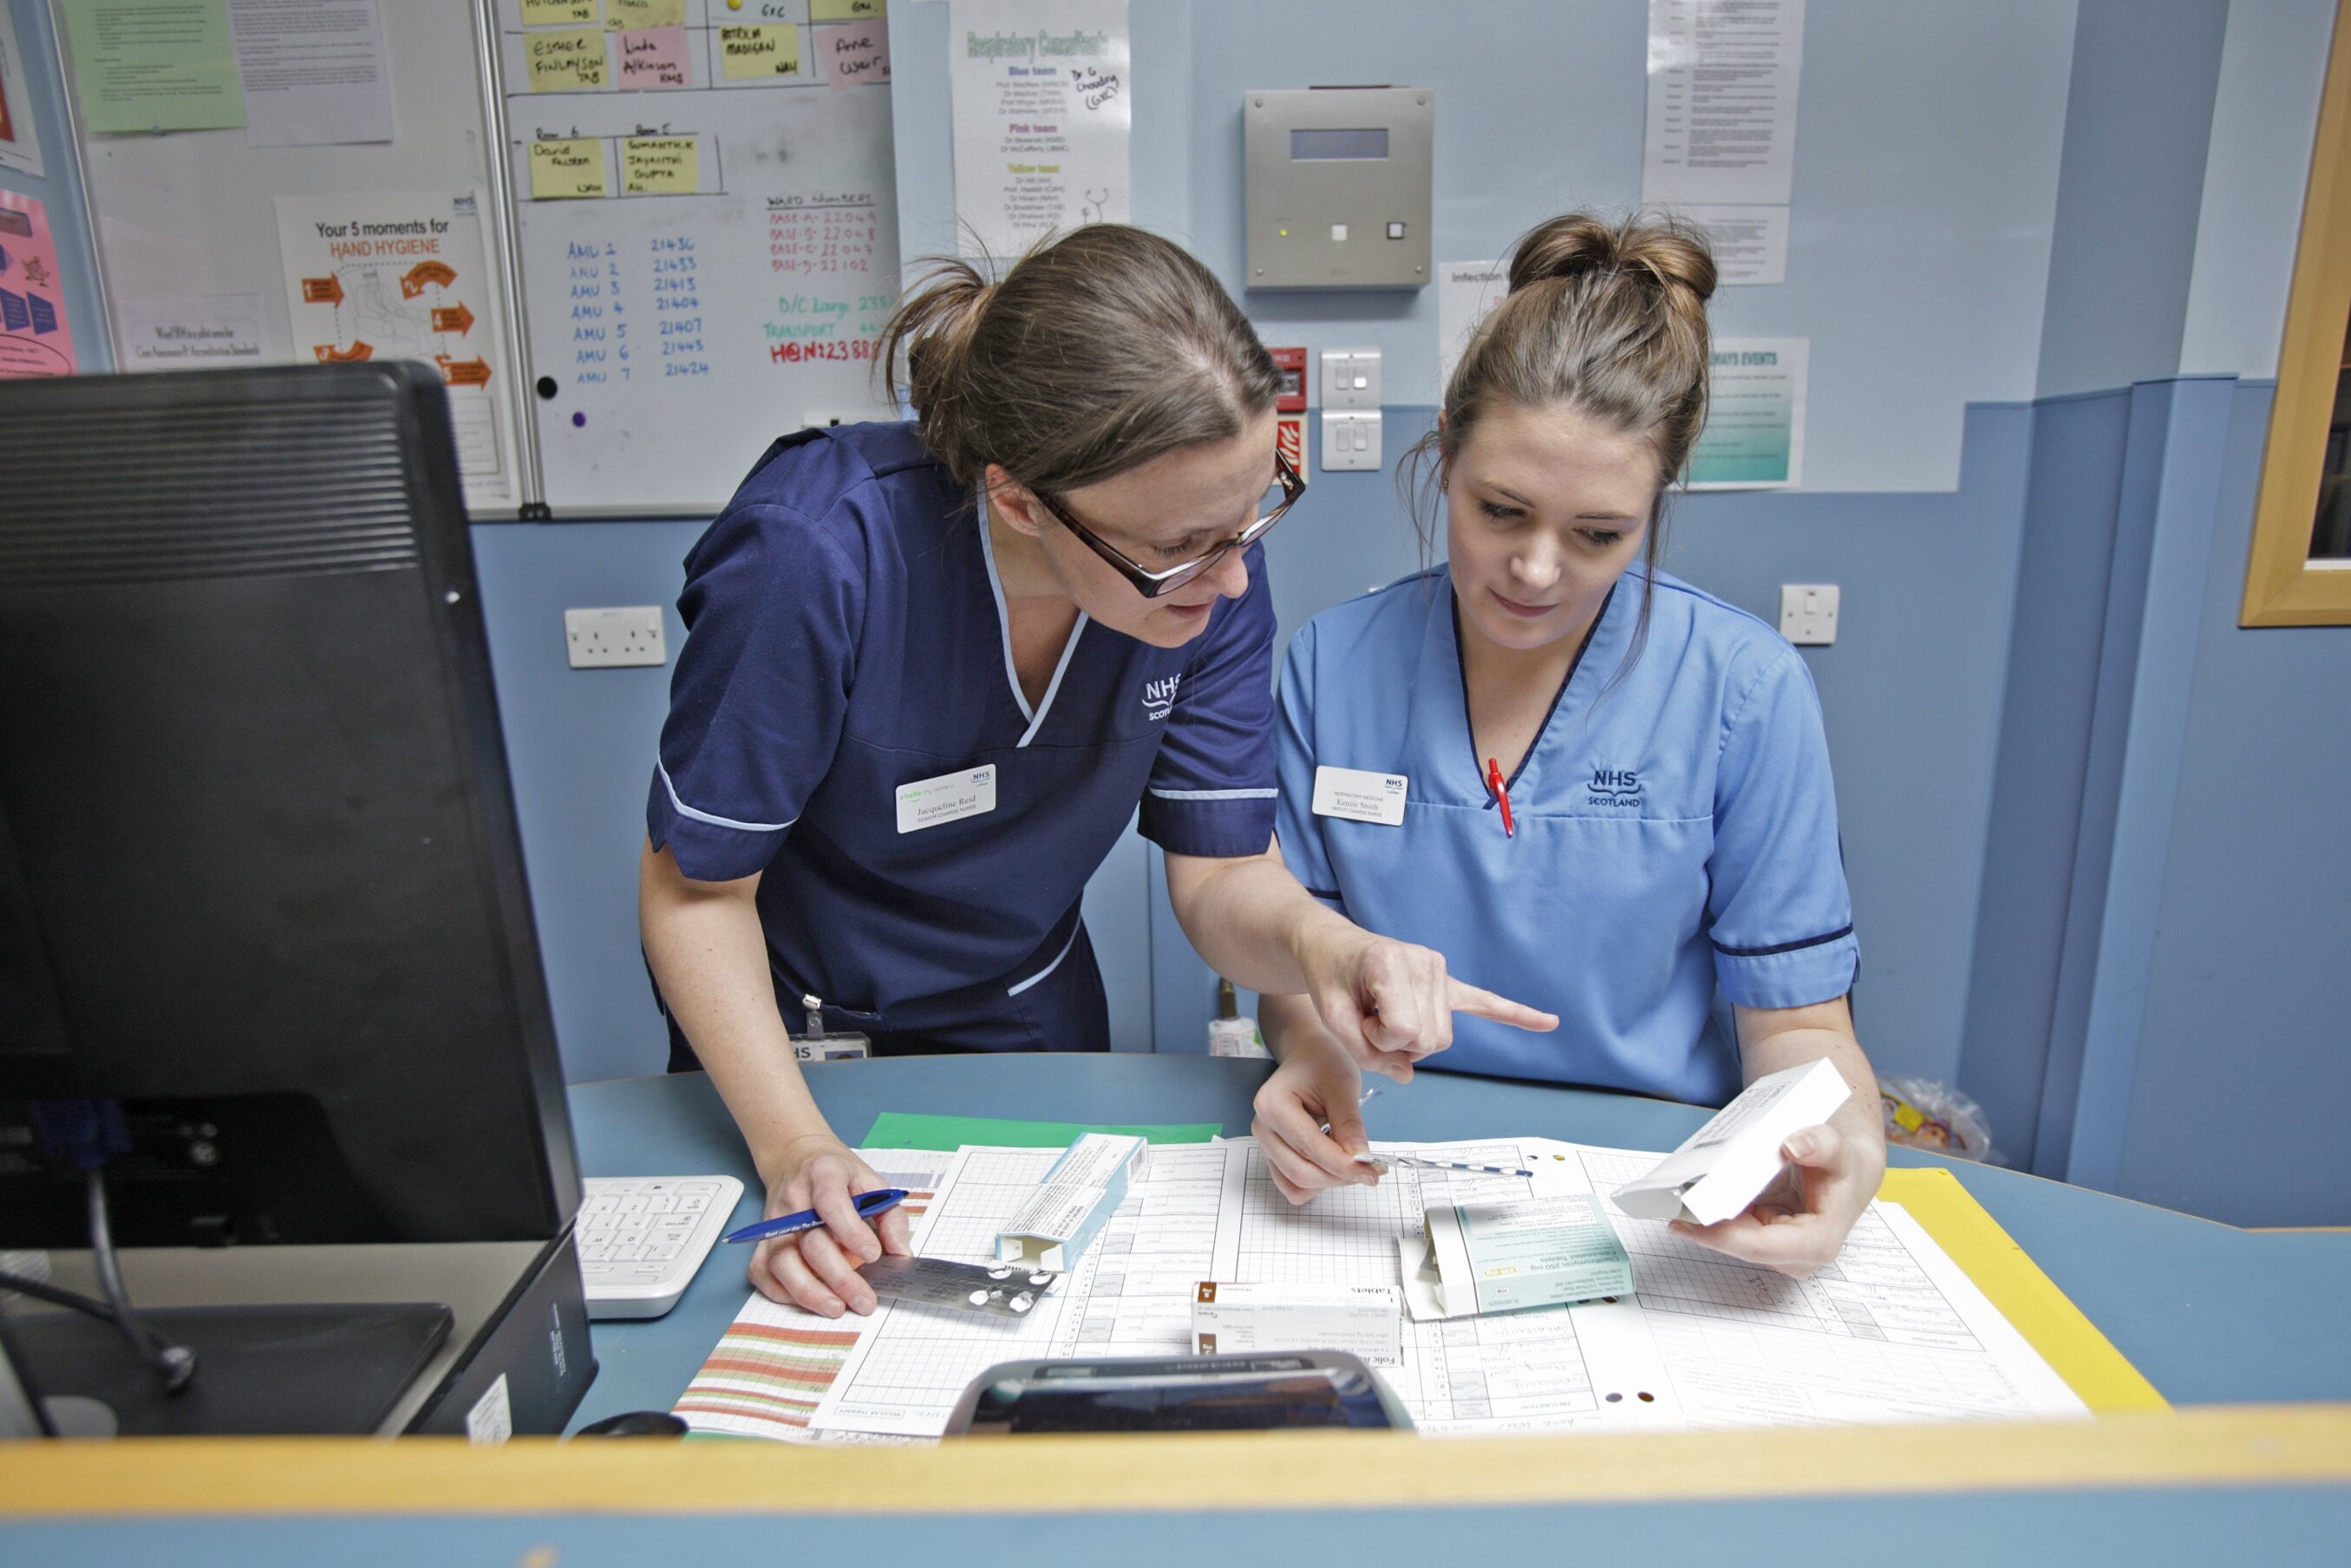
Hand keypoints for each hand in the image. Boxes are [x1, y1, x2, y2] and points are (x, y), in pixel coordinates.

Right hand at [747, 1134, 911, 1316]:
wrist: (796, 1159)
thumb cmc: (838, 1176)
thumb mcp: (872, 1183)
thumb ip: (891, 1217)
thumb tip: (900, 1253)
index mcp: (824, 1175)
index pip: (832, 1202)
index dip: (851, 1232)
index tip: (874, 1256)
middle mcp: (794, 1199)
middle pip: (811, 1242)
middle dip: (840, 1277)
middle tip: (864, 1300)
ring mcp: (773, 1222)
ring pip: (782, 1262)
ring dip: (809, 1291)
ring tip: (836, 1308)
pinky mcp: (763, 1241)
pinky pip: (762, 1272)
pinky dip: (781, 1291)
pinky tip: (807, 1300)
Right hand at [1250, 1038, 1380, 1205]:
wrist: (1307, 1056)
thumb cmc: (1323, 1063)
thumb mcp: (1343, 1085)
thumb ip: (1350, 1124)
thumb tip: (1362, 1162)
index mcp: (1272, 1106)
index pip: (1310, 1148)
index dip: (1344, 1165)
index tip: (1374, 1169)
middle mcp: (1262, 1129)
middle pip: (1301, 1173)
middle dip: (1340, 1176)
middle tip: (1371, 1168)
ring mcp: (1265, 1145)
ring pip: (1297, 1185)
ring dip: (1329, 1182)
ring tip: (1352, 1162)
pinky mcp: (1273, 1156)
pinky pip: (1294, 1185)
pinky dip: (1317, 1183)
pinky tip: (1334, 1163)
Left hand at [1296, 925, 1556, 1080]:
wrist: (1330, 946)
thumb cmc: (1329, 978)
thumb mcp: (1332, 1017)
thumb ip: (1367, 1052)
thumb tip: (1407, 1076)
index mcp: (1393, 964)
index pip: (1406, 1030)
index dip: (1379, 1041)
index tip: (1360, 1022)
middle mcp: (1425, 961)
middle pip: (1431, 1039)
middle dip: (1396, 1046)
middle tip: (1367, 1020)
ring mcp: (1439, 969)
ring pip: (1443, 1038)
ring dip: (1411, 1042)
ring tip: (1383, 1017)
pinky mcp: (1446, 980)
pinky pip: (1486, 1002)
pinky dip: (1516, 1014)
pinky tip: (1549, 1022)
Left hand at [1668, 1122, 1880, 1278]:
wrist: (1843, 1170)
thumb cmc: (1842, 1167)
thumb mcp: (1838, 1151)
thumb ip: (1822, 1146)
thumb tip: (1795, 1145)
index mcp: (1816, 1243)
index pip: (1758, 1247)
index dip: (1719, 1237)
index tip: (1685, 1221)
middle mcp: (1794, 1255)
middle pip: (1737, 1243)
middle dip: (1703, 1226)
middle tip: (1668, 1202)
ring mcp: (1776, 1250)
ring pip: (1730, 1237)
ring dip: (1702, 1220)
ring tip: (1672, 1197)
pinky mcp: (1762, 1237)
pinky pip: (1730, 1227)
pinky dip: (1710, 1212)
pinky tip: (1689, 1196)